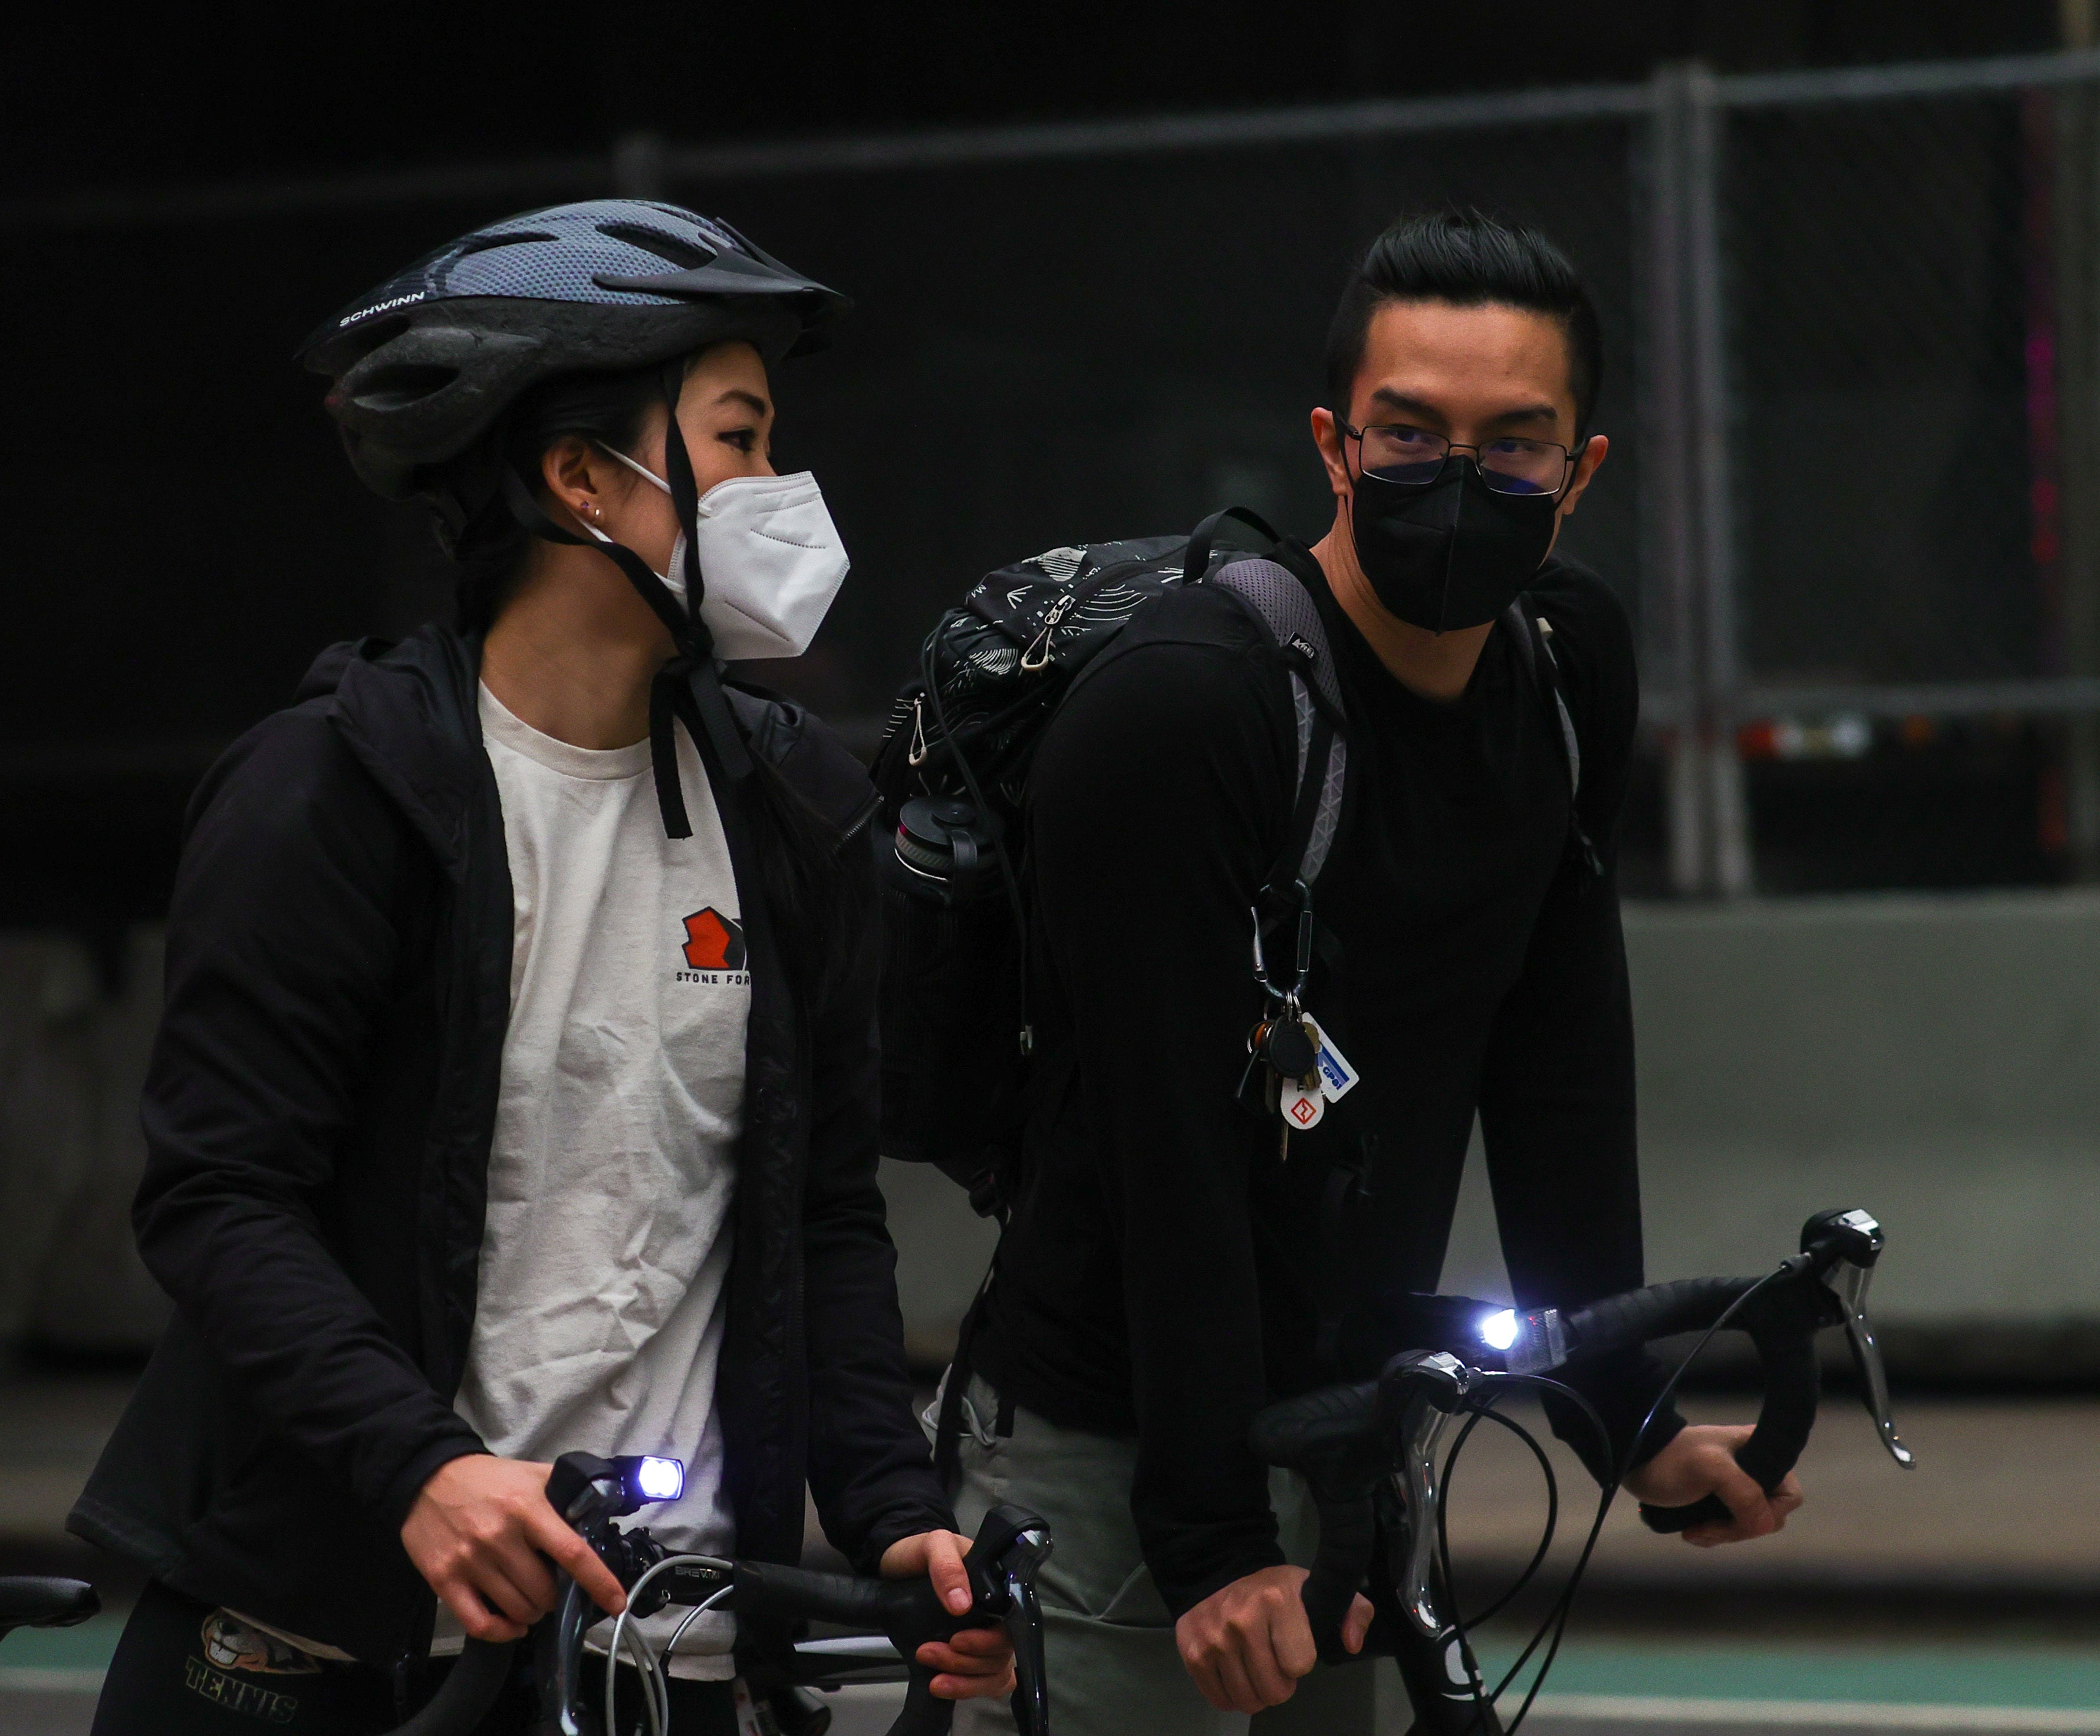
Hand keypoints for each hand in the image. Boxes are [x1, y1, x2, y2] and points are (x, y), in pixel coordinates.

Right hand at [400, 1454, 627, 1642]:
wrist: (425, 1477)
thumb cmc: (487, 1478)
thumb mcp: (531, 1474)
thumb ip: (565, 1491)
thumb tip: (599, 1509)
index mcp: (527, 1508)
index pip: (572, 1553)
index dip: (599, 1582)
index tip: (617, 1602)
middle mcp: (499, 1536)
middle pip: (544, 1591)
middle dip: (555, 1598)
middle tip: (552, 1589)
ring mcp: (470, 1561)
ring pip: (517, 1610)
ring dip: (532, 1613)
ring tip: (532, 1602)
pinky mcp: (444, 1580)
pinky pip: (480, 1623)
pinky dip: (503, 1633)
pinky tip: (513, 1626)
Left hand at [879, 1529, 1016, 1700]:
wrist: (896, 1565)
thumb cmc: (920, 1552)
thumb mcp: (933, 1545)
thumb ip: (947, 1566)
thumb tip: (962, 1605)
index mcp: (998, 1587)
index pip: (1012, 1624)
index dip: (989, 1641)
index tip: (956, 1641)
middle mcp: (997, 1615)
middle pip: (1002, 1654)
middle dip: (966, 1662)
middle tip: (928, 1652)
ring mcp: (984, 1637)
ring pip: (996, 1673)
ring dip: (966, 1682)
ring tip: (934, 1679)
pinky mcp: (968, 1654)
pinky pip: (987, 1682)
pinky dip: (970, 1690)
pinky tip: (946, 1688)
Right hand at [1174, 1565, 1373, 1714]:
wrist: (1219, 1574)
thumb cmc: (1275, 1590)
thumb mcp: (1319, 1589)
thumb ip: (1353, 1611)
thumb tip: (1352, 1644)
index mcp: (1277, 1601)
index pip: (1300, 1665)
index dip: (1301, 1659)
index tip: (1293, 1643)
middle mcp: (1241, 1619)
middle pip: (1274, 1691)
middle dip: (1280, 1683)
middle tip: (1274, 1660)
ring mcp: (1214, 1637)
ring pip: (1247, 1700)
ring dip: (1256, 1691)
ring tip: (1255, 1666)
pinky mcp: (1192, 1651)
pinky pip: (1219, 1699)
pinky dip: (1231, 1694)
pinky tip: (1235, 1671)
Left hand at [1624, 1423, 1803, 1546]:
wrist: (1633, 1460)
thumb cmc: (1670, 1459)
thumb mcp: (1709, 1469)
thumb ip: (1743, 1493)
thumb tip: (1765, 1525)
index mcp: (1759, 1452)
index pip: (1788, 1495)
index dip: (1769, 1512)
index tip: (1738, 1515)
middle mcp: (1752, 1470)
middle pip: (1766, 1516)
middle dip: (1738, 1528)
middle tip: (1707, 1527)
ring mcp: (1734, 1487)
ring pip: (1746, 1526)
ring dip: (1721, 1534)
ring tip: (1692, 1530)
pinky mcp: (1715, 1501)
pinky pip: (1727, 1528)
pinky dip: (1711, 1535)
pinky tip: (1690, 1531)